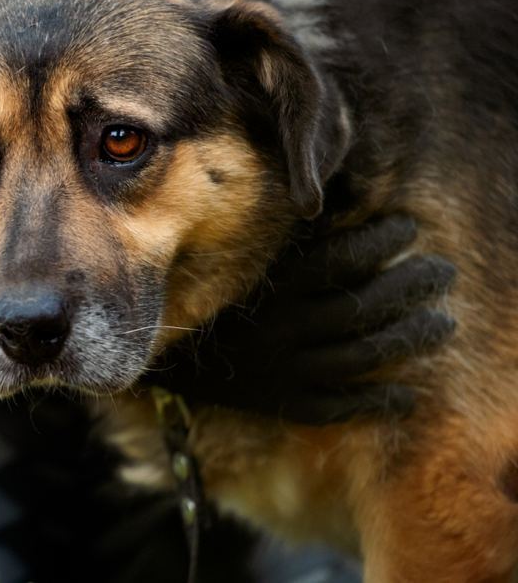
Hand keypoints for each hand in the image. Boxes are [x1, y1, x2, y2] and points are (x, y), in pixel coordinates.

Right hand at [146, 214, 455, 424]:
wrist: (164, 356)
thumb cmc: (211, 293)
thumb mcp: (239, 256)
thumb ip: (283, 237)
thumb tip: (329, 200)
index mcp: (269, 287)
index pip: (339, 259)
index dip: (380, 240)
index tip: (405, 226)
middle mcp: (280, 329)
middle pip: (361, 307)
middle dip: (410, 286)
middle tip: (441, 270)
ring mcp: (284, 370)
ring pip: (362, 356)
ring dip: (411, 339)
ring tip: (442, 323)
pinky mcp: (284, 403)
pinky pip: (340, 406)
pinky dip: (379, 403)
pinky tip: (409, 394)